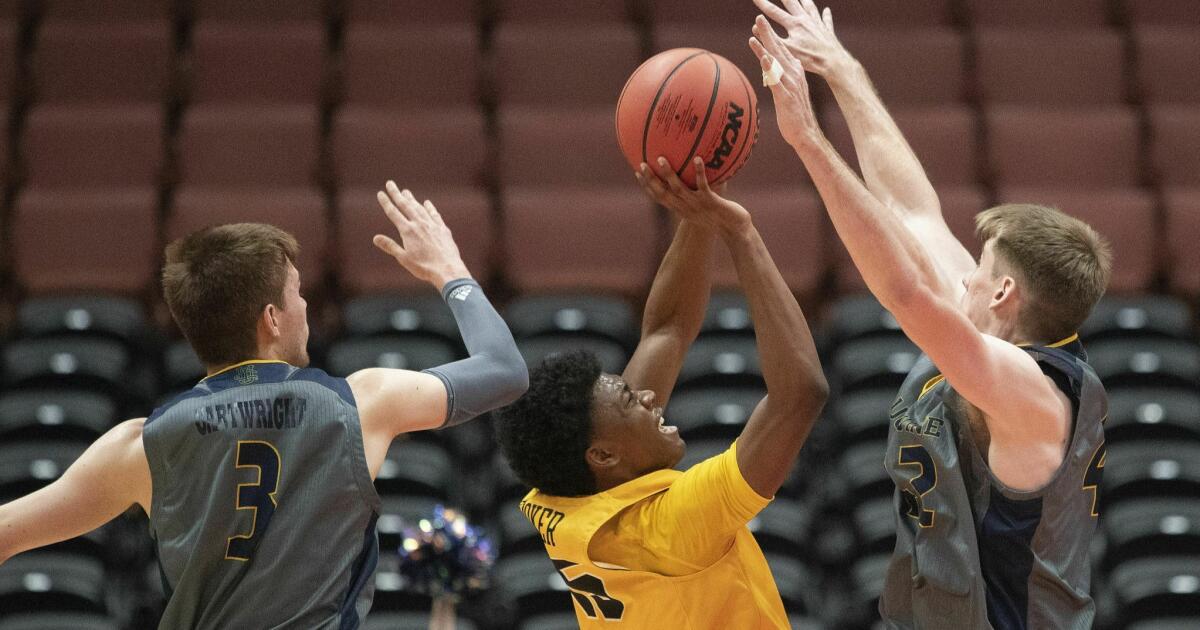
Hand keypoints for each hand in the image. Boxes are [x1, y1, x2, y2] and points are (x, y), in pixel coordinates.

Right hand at [373, 182, 471, 288]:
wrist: (448, 269)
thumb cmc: (424, 267)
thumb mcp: (404, 258)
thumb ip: (390, 246)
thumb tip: (375, 237)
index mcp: (408, 231)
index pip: (393, 213)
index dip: (386, 202)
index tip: (380, 193)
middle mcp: (419, 224)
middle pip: (406, 205)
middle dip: (397, 194)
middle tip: (390, 183)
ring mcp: (432, 225)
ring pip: (420, 208)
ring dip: (412, 199)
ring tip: (406, 191)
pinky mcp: (443, 229)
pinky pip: (434, 215)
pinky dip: (430, 208)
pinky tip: (427, 203)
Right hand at [636, 156, 751, 235]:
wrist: (735, 231)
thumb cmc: (720, 217)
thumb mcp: (703, 206)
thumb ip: (697, 192)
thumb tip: (696, 169)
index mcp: (681, 209)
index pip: (659, 197)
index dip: (646, 186)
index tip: (637, 171)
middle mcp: (685, 207)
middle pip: (663, 193)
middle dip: (651, 179)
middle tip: (642, 164)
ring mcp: (697, 205)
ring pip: (679, 189)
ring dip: (669, 174)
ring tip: (662, 159)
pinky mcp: (711, 202)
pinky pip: (703, 186)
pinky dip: (699, 172)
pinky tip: (697, 158)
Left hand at [750, 17, 822, 149]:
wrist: (806, 133)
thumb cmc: (795, 113)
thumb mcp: (790, 90)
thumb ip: (786, 77)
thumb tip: (786, 66)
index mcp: (794, 72)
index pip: (781, 51)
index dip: (770, 37)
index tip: (760, 24)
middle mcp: (794, 75)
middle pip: (778, 50)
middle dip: (768, 33)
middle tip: (759, 17)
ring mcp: (790, 85)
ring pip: (776, 62)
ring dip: (765, 47)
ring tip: (756, 33)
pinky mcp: (786, 96)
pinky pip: (776, 80)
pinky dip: (769, 68)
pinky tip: (763, 57)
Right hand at [752, 0, 851, 76]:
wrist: (833, 61)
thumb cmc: (809, 57)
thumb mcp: (786, 49)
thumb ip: (771, 38)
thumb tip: (756, 29)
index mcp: (794, 24)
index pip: (774, 12)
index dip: (763, 4)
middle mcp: (805, 20)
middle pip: (792, 3)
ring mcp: (817, 24)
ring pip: (810, 7)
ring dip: (804, 0)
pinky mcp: (827, 30)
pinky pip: (826, 20)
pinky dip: (825, 15)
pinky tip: (826, 10)